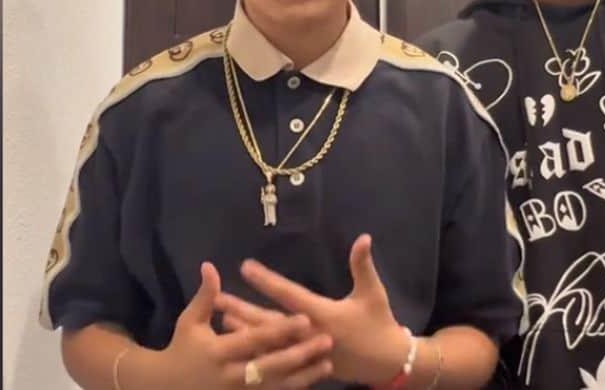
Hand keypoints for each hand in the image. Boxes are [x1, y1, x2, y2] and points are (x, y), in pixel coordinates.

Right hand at [158, 262, 334, 388]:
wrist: (167, 388)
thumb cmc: (181, 348)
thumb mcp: (190, 322)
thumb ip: (205, 296)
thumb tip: (209, 265)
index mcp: (218, 352)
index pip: (255, 339)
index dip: (280, 330)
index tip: (305, 318)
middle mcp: (231, 375)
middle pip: (272, 365)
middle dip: (300, 354)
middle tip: (327, 340)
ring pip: (277, 386)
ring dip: (304, 376)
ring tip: (329, 363)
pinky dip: (293, 389)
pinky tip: (313, 381)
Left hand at [237, 235, 411, 385]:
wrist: (387, 363)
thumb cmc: (379, 323)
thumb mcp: (373, 293)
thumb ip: (363, 265)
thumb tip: (364, 238)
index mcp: (323, 315)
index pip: (289, 295)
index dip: (267, 281)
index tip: (245, 266)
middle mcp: (309, 335)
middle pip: (268, 321)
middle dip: (242, 308)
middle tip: (217, 298)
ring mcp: (305, 353)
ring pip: (268, 343)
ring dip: (244, 329)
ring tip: (220, 317)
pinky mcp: (305, 366)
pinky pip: (274, 358)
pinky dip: (256, 349)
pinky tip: (239, 340)